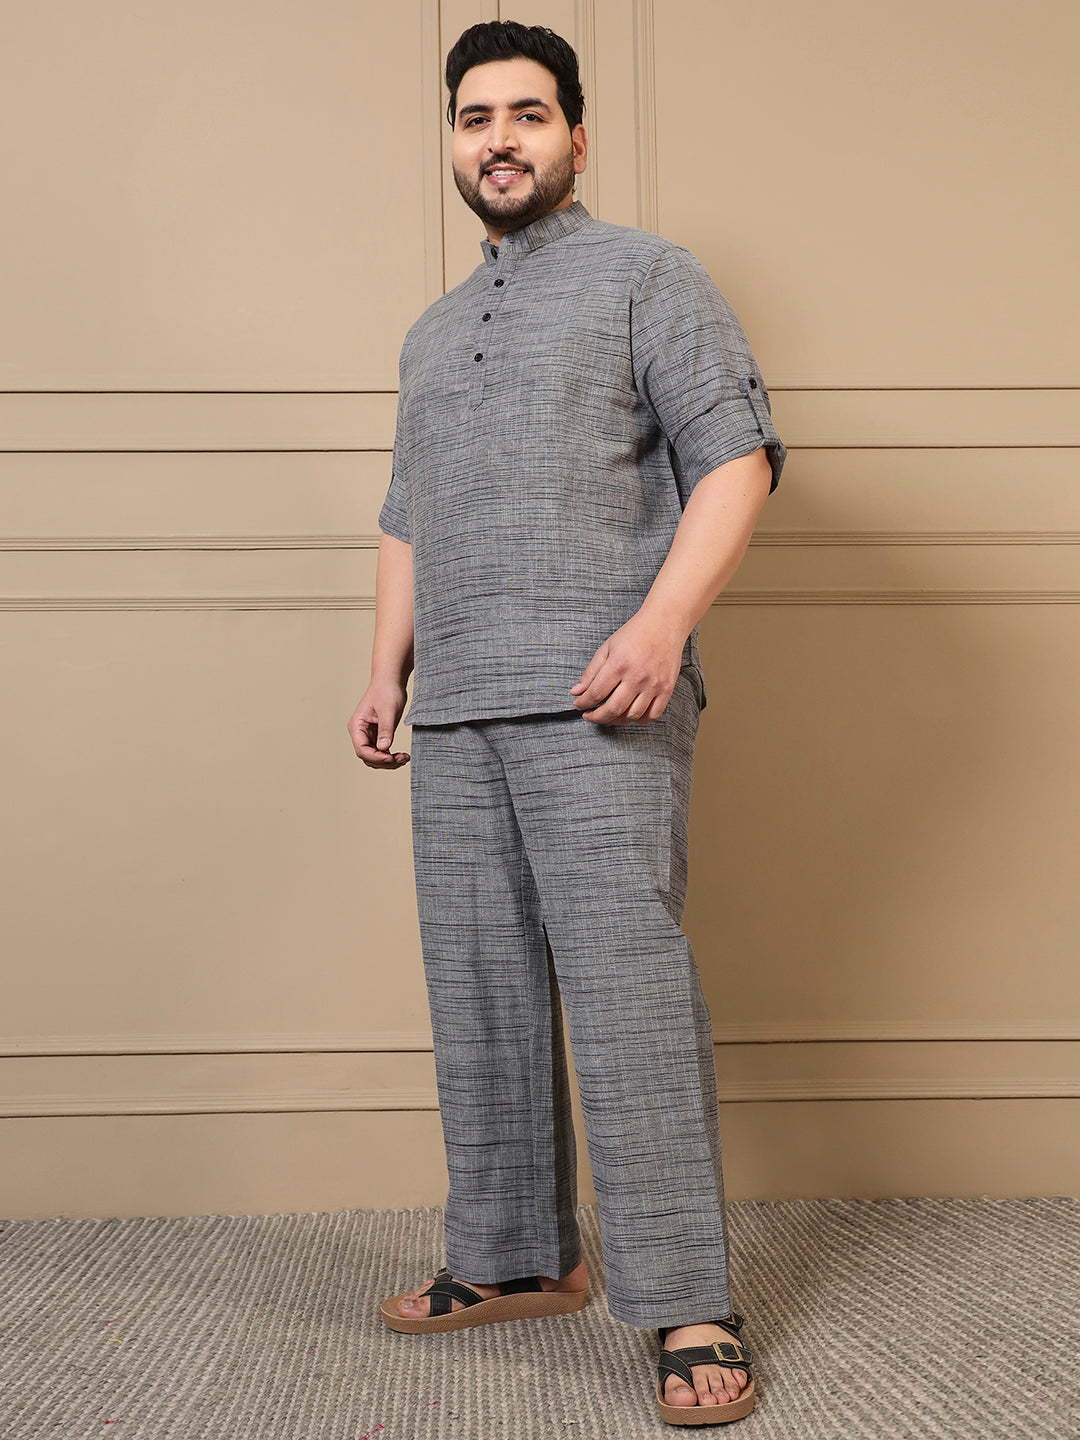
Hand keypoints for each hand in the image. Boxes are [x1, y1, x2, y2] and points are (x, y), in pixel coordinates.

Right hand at [347, 679, 409, 767]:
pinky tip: (402, 756)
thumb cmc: (387, 690)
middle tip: (402, 759)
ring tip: (404, 758)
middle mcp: (360, 732)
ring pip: (375, 757)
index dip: (376, 757)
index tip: (391, 757)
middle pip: (368, 756)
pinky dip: (391, 756)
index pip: (361, 749)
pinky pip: (382, 752)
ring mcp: (368, 735)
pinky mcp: (378, 735)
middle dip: (384, 761)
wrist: (391, 680)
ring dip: (389, 761)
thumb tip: (384, 748)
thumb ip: (386, 729)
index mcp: (357, 726)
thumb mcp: (388, 710)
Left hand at [570, 610, 685, 723]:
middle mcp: (637, 677)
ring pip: (632, 715)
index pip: (596, 693)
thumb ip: (591, 672)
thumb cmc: (635, 633)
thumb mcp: (607, 648)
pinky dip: (639, 719)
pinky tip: (630, 714)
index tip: (579, 705)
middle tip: (589, 715)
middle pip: (613, 709)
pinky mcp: (666, 689)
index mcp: (619, 664)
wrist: (664, 624)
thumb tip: (576, 692)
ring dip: (615, 720)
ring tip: (608, 715)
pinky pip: (653, 715)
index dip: (583, 703)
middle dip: (596, 717)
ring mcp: (653, 685)